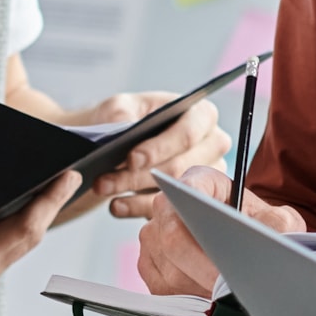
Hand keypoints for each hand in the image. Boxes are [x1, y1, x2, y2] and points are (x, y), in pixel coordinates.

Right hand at [0, 172, 81, 315]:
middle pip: (24, 242)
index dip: (48, 202)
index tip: (69, 178)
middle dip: (47, 210)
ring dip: (27, 224)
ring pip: (8, 252)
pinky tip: (0, 218)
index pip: (23, 230)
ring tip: (40, 194)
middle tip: (66, 179)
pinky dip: (5, 237)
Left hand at [58, 92, 229, 219]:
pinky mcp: (190, 199)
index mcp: (202, 116)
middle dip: (138, 175)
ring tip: (103, 188)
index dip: (160, 148)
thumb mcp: (121, 106)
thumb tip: (123, 127)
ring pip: (171, 191)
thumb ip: (120, 113)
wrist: (120, 141)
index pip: (188, 134)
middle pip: (179, 167)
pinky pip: (167, 210)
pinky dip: (136, 208)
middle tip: (104, 179)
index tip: (131, 159)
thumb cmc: (128, 117)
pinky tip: (116, 205)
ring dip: (133, 192)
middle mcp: (211, 146)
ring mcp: (203, 176)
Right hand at [118, 163, 305, 295]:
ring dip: (198, 290)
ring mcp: (152, 236)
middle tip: (230, 290)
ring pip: (167, 270)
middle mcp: (166, 205)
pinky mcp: (148, 265)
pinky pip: (161, 290)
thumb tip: (268, 240)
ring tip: (227, 299)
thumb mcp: (280, 221)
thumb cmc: (258, 227)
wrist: (246, 242)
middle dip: (204, 271)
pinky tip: (211, 304)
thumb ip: (278, 225)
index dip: (202, 225)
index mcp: (198, 182)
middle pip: (173, 241)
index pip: (186, 195)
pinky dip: (187, 300)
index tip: (225, 254)